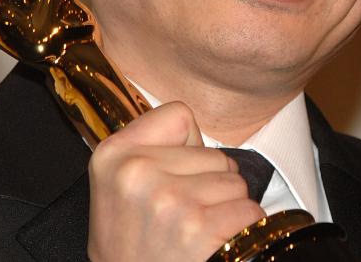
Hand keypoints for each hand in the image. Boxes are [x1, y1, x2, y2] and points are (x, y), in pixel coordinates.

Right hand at [87, 101, 264, 261]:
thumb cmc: (130, 246)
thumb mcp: (117, 189)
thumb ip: (148, 151)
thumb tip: (195, 136)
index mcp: (112, 155)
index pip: (180, 115)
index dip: (187, 147)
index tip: (173, 174)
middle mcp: (135, 173)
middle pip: (214, 154)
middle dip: (210, 183)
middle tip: (183, 216)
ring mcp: (167, 200)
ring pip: (235, 182)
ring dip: (226, 208)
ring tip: (196, 230)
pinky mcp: (196, 227)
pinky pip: (248, 211)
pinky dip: (242, 227)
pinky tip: (215, 241)